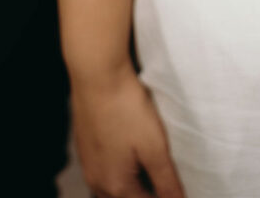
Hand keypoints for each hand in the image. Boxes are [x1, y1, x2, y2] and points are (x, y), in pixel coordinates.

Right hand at [72, 66, 184, 197]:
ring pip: (112, 185)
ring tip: (149, 162)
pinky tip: (129, 146)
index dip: (164, 197)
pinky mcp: (84, 143)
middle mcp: (96, 179)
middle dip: (146, 191)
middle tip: (165, 176)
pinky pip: (103, 167)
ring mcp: (87, 162)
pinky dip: (118, 166)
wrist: (96, 74)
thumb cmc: (126, 108)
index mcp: (116, 186)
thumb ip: (167, 182)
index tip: (175, 186)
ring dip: (131, 180)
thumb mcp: (154, 147)